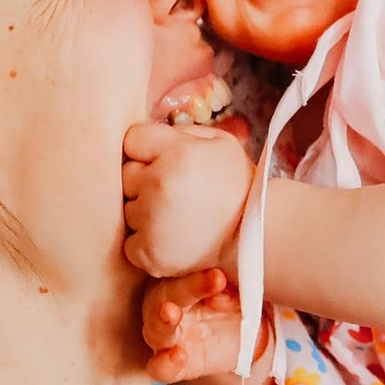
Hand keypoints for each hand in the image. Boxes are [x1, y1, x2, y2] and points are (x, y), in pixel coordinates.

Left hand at [122, 118, 253, 277]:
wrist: (258, 237)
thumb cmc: (238, 187)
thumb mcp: (221, 143)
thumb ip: (182, 132)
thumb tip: (151, 137)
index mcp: (177, 152)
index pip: (132, 140)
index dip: (148, 150)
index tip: (166, 162)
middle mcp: (160, 183)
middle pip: (126, 175)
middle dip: (144, 181)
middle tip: (175, 193)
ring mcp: (152, 220)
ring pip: (127, 210)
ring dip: (145, 213)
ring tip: (177, 218)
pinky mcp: (149, 253)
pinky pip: (129, 243)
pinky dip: (146, 244)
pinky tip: (172, 239)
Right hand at [141, 266, 248, 383]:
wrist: (244, 339)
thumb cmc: (233, 305)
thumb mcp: (241, 293)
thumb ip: (231, 290)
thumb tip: (220, 288)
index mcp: (180, 281)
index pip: (181, 273)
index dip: (197, 275)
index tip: (219, 276)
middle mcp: (166, 306)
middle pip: (165, 295)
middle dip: (184, 289)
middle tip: (206, 283)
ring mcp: (167, 338)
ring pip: (156, 329)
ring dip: (164, 321)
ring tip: (171, 312)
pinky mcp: (174, 366)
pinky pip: (160, 368)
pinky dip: (165, 364)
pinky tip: (178, 356)